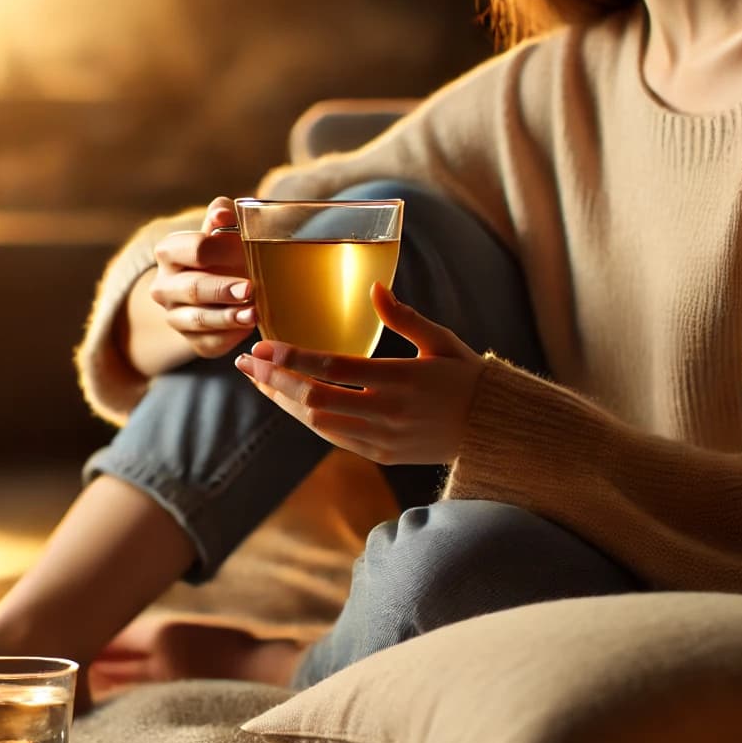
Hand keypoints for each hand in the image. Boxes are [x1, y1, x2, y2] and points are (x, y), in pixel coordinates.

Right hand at [149, 197, 256, 357]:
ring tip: (254, 314)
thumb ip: (223, 216)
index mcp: (169, 251)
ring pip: (199, 320)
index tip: (248, 252)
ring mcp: (175, 317)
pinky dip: (231, 337)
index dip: (224, 250)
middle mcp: (163, 286)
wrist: (217, 284)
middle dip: (222, 289)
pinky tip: (249, 330)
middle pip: (193, 288)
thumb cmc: (224, 250)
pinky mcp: (193, 342)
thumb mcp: (223, 229)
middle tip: (250, 289)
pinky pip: (209, 343)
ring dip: (227, 318)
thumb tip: (223, 214)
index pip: (195, 249)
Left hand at [233, 283, 483, 464]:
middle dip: (274, 381)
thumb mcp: (442, 342)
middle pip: (315, 399)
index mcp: (402, 379)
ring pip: (318, 423)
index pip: (334, 368)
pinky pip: (333, 438)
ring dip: (283, 402)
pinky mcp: (381, 455)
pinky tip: (288, 402)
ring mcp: (383, 438)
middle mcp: (388, 412)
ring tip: (259, 381)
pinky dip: (306, 419)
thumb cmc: (469, 378)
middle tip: (245, 364)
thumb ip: (405, 317)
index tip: (262, 348)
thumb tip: (373, 287)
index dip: (293, 359)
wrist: (496, 433)